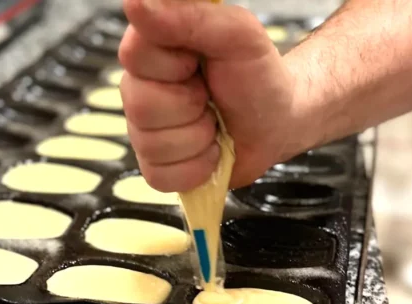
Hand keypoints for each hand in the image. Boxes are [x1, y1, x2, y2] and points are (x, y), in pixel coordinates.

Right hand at [119, 0, 313, 191]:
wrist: (278, 122)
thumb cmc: (257, 76)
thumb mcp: (237, 35)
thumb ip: (190, 17)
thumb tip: (135, 4)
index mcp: (151, 51)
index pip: (133, 55)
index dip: (174, 66)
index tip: (199, 63)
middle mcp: (139, 90)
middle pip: (141, 108)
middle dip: (191, 107)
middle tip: (211, 98)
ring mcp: (144, 131)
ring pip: (153, 145)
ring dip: (198, 139)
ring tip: (215, 125)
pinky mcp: (156, 166)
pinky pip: (161, 177)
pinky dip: (197, 168)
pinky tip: (211, 151)